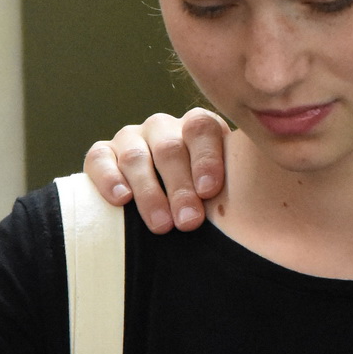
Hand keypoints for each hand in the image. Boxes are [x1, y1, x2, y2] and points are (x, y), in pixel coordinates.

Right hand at [84, 108, 229, 232]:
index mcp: (197, 128)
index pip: (201, 129)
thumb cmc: (202, 200)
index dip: (206, 159)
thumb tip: (252, 213)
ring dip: (149, 193)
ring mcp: (131, 138)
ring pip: (136, 157)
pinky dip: (109, 179)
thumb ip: (235, 190)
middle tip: (189, 221)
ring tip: (161, 225)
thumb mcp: (222, 190)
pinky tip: (121, 200)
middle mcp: (163, 128)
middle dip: (180, 188)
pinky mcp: (103, 153)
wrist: (164, 204)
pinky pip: (100, 159)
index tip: (209, 191)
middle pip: (170, 149)